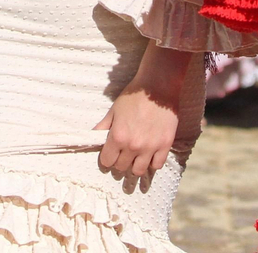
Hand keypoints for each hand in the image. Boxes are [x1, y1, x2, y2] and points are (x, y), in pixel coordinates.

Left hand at [95, 46, 191, 180]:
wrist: (157, 87)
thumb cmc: (133, 96)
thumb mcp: (113, 110)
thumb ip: (102, 127)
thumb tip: (92, 138)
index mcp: (118, 137)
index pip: (107, 162)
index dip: (107, 158)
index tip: (110, 154)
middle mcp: (133, 146)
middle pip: (121, 167)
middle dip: (119, 161)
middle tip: (122, 153)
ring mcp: (150, 147)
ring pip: (138, 171)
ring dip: (134, 166)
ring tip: (135, 157)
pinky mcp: (165, 145)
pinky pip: (157, 165)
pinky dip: (152, 163)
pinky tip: (149, 155)